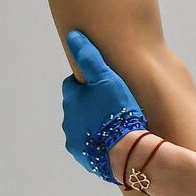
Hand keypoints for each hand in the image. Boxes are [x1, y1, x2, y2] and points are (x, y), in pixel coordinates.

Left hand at [61, 31, 146, 182]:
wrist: (127, 151)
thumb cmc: (118, 111)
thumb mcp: (107, 78)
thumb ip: (90, 57)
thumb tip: (73, 36)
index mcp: (71, 99)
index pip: (73, 84)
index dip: (88, 83)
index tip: (104, 86)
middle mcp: (68, 120)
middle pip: (78, 106)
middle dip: (90, 104)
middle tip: (113, 104)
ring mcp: (75, 141)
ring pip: (83, 126)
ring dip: (94, 124)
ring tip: (116, 123)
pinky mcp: (84, 158)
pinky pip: (90, 146)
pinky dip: (99, 142)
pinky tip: (115, 140)